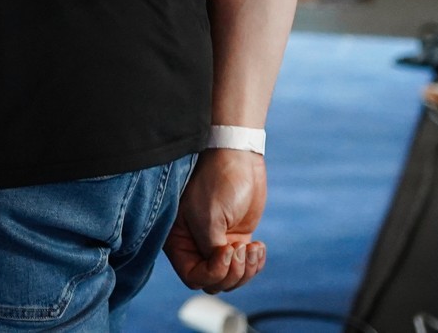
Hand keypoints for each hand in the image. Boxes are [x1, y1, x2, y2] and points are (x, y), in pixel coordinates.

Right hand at [165, 147, 266, 291]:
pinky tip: (259, 247)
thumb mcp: (208, 219)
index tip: (226, 250)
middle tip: (241, 248)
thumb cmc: (216, 180)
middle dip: (232, 272)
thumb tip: (219, 271)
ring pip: (231, 278)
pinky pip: (244, 266)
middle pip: (213, 281)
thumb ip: (210, 251)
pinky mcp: (235, 238)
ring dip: (246, 270)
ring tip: (254, 249)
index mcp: (179, 240)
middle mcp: (195, 245)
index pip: (193, 276)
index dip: (212, 272)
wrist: (236, 155)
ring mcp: (216, 243)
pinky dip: (254, 263)